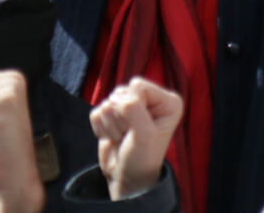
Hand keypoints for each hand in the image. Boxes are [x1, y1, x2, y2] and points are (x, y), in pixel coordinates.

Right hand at [90, 78, 183, 199]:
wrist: (127, 178)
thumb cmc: (142, 158)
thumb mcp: (144, 134)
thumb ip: (133, 109)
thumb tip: (115, 98)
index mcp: (167, 101)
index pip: (137, 86)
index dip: (132, 106)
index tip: (139, 127)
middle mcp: (151, 100)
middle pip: (121, 92)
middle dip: (120, 118)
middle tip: (129, 135)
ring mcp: (131, 106)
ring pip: (107, 102)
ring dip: (111, 125)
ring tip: (123, 137)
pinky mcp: (112, 115)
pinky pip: (96, 111)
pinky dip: (101, 128)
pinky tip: (113, 137)